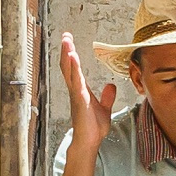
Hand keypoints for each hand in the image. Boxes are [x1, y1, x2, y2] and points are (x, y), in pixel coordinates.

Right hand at [58, 34, 118, 154]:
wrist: (90, 141)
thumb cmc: (93, 127)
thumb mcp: (104, 108)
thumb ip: (107, 96)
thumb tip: (111, 85)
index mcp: (80, 90)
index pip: (74, 68)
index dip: (71, 55)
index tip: (69, 41)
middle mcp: (75, 90)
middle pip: (68, 66)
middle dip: (66, 50)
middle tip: (65, 35)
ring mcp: (76, 95)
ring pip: (69, 72)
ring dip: (68, 56)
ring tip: (66, 41)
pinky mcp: (79, 101)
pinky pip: (76, 83)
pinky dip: (74, 70)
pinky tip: (73, 59)